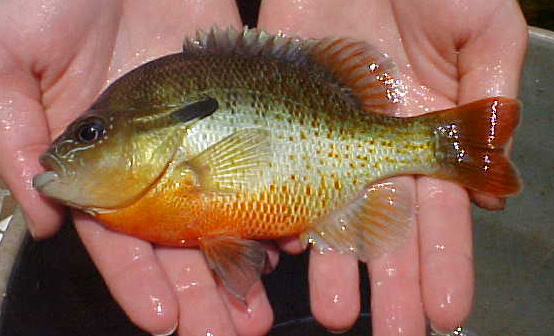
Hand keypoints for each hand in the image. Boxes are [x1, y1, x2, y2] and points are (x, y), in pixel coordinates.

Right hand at [0, 1, 274, 334]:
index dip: (137, 279)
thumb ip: (16, 134)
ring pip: (228, 198)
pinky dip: (281, 184)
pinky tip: (298, 226)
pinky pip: (265, 141)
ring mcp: (199, 120)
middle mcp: (151, 147)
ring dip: (249, 249)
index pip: (116, 233)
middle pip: (181, 232)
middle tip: (231, 330)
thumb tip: (43, 217)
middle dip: (203, 284)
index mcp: (97, 151)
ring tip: (267, 298)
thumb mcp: (9, 61)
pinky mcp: (240, 82)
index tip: (165, 322)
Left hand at [259, 0, 525, 333]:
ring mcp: (326, 136)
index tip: (446, 308)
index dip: (446, 261)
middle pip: (388, 228)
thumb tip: (499, 175)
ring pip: (332, 213)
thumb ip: (492, 89)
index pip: (441, 213)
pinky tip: (291, 249)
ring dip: (338, 266)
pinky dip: (285, 210)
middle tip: (395, 332)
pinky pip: (280, 171)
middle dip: (394, 284)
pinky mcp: (281, 116)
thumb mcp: (480, 25)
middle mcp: (375, 147)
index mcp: (425, 134)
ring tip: (341, 313)